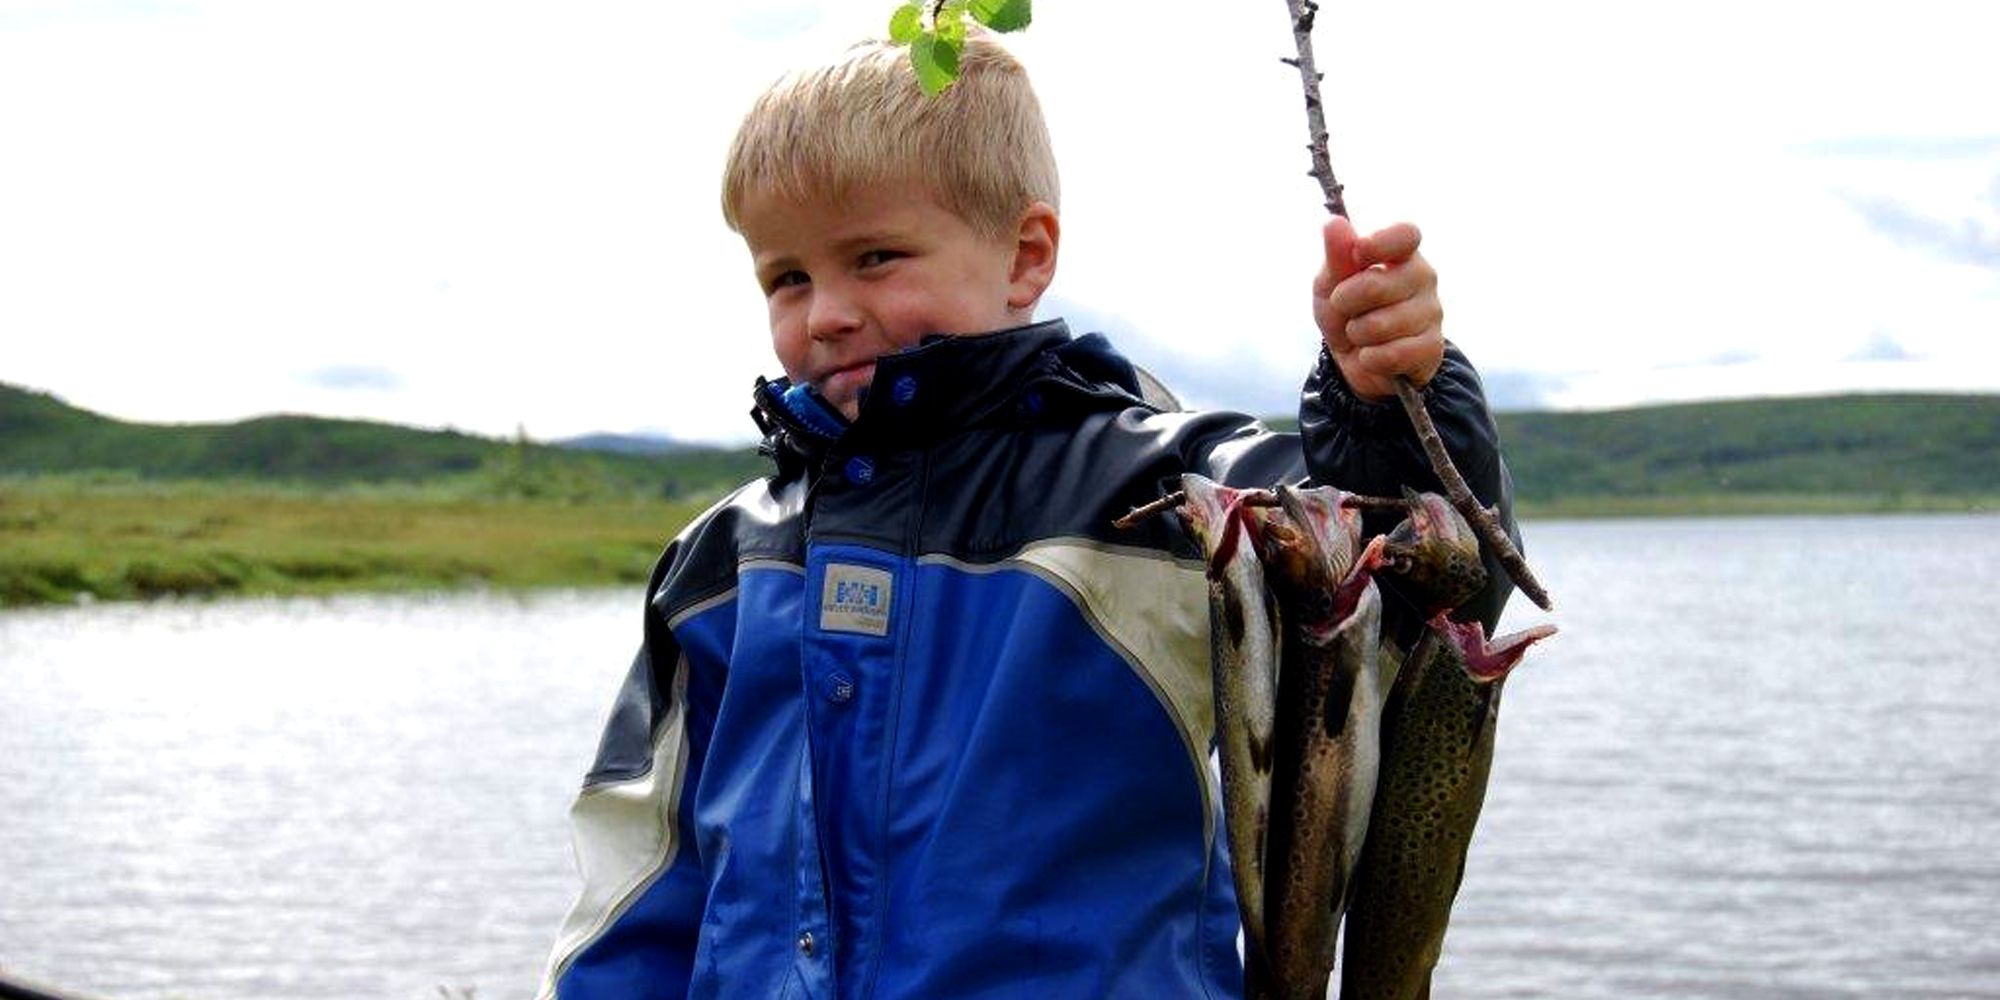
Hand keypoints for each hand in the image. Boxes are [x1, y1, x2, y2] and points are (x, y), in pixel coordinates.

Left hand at [1312, 217, 1443, 401]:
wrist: (1354, 361)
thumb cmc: (1346, 312)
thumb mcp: (1331, 282)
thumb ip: (1336, 255)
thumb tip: (1334, 222)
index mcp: (1402, 254)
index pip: (1406, 235)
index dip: (1379, 243)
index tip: (1357, 254)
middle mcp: (1424, 278)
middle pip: (1374, 286)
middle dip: (1345, 303)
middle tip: (1347, 308)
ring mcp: (1432, 313)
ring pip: (1379, 325)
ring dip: (1357, 334)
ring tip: (1362, 333)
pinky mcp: (1432, 348)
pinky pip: (1391, 354)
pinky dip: (1370, 359)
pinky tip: (1374, 355)